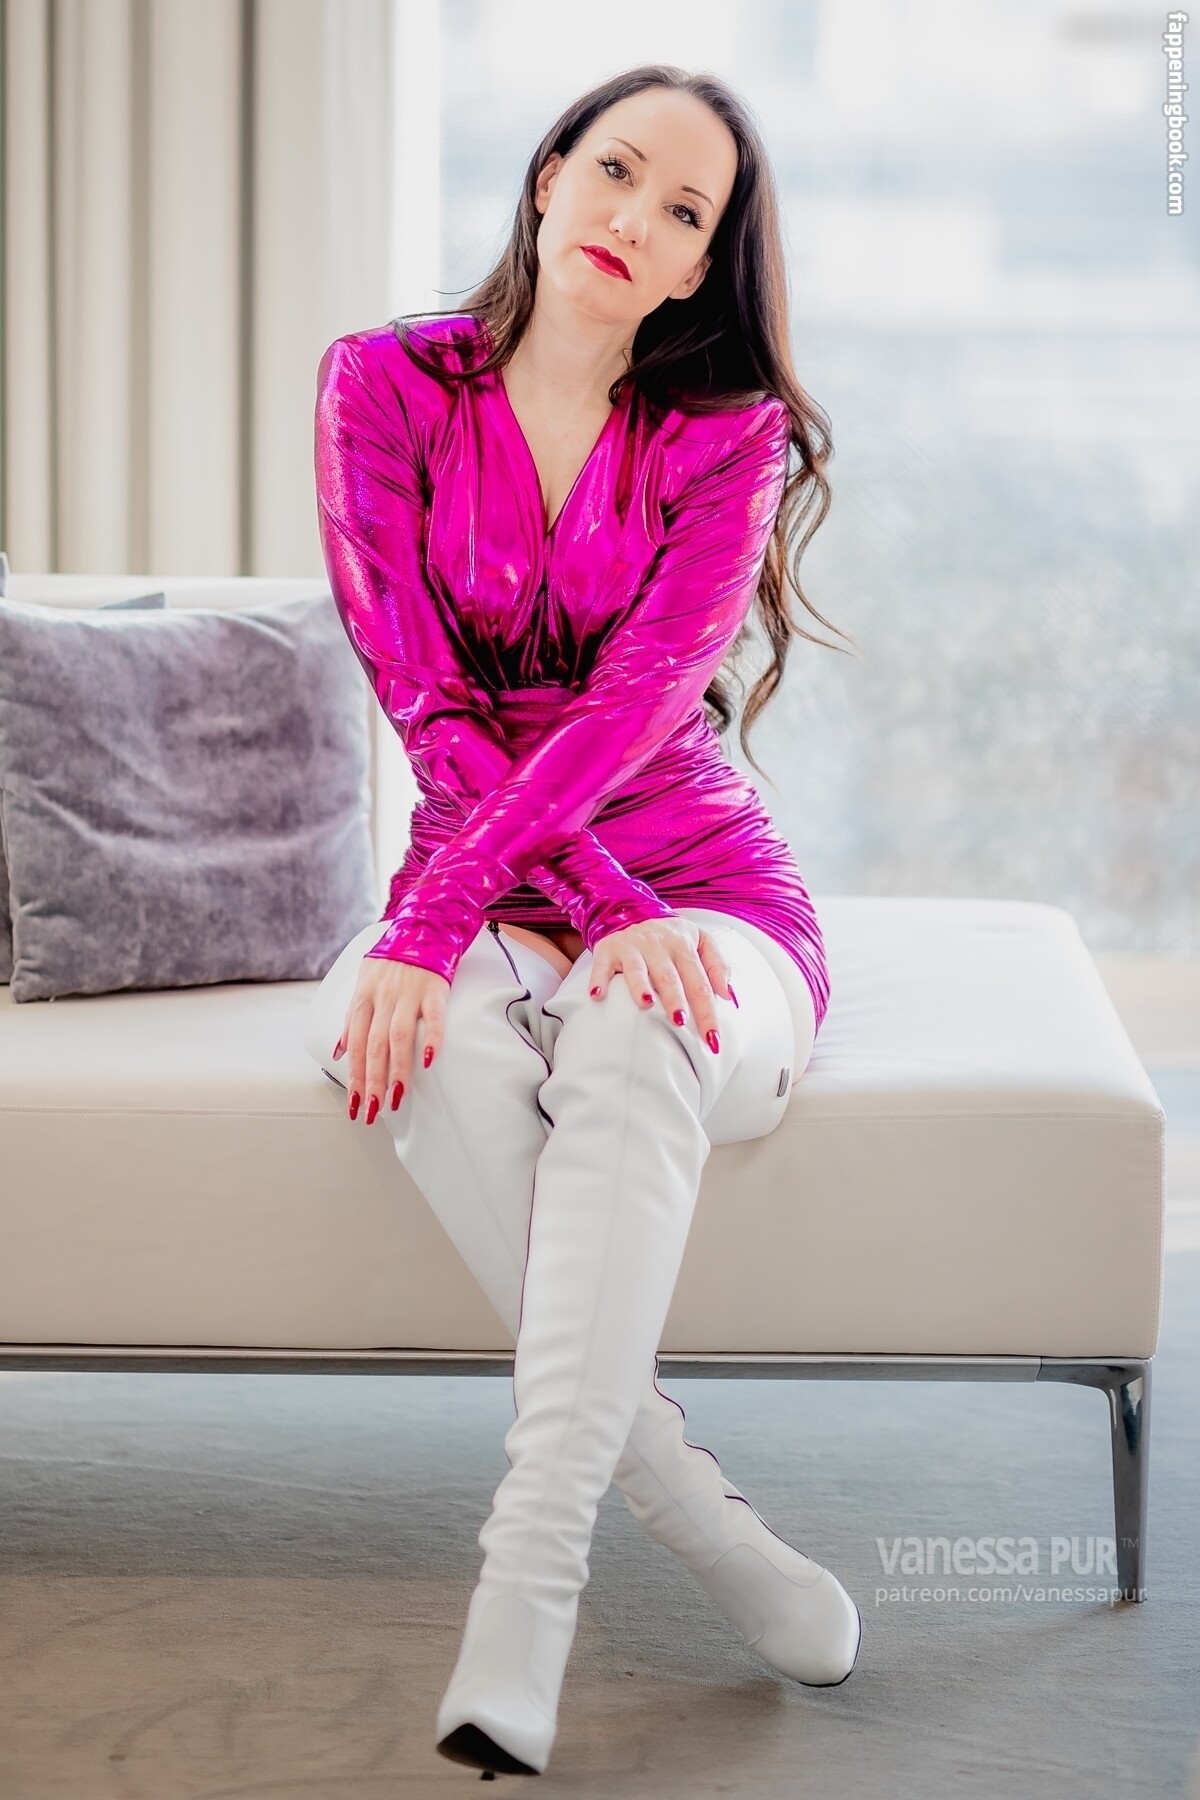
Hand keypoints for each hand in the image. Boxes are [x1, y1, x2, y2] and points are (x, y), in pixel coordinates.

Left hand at [331, 953, 448, 1125]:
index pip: (356, 1045)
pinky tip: (429, 1060)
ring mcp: (409, 993)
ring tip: (395, 1097)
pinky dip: (432, 1037)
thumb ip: (351, 1018)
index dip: (355, 1076)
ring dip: (397, 1069)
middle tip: (372, 1110)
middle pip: (375, 1045)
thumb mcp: (363, 984)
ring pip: (399, 1036)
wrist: (422, 925)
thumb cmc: (391, 960)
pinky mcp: (434, 988)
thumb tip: (339, 1051)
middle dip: (372, 1081)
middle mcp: (384, 998)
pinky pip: (434, 1015)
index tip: (355, 1104)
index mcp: (364, 998)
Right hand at [587, 916, 738, 1052]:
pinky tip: (598, 995)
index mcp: (683, 945)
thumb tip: (729, 995)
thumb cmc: (671, 936)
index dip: (707, 1010)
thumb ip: (718, 965)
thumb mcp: (700, 940)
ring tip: (646, 1004)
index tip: (713, 1039)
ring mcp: (632, 947)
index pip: (699, 982)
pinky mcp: (608, 950)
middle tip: (681, 1022)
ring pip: (637, 969)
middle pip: (669, 976)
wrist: (632, 910)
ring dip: (641, 986)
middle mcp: (658, 945)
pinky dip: (599, 980)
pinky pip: (602, 966)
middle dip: (675, 999)